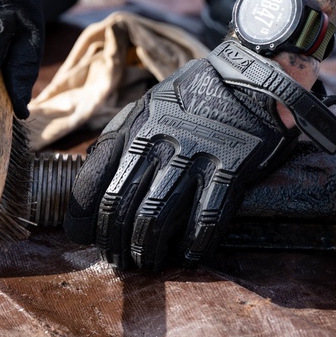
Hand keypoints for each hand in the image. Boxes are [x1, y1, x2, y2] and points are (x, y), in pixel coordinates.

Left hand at [64, 41, 335, 269]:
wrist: (252, 74)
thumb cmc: (194, 98)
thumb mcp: (147, 107)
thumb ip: (120, 140)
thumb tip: (90, 177)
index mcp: (133, 130)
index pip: (94, 182)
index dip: (83, 217)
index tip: (84, 237)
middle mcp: (158, 143)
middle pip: (121, 205)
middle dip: (114, 240)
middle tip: (117, 260)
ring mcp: (195, 156)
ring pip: (157, 215)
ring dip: (147, 247)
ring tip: (146, 262)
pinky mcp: (232, 167)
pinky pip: (208, 215)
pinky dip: (195, 242)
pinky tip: (190, 254)